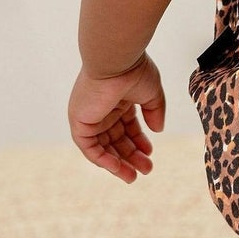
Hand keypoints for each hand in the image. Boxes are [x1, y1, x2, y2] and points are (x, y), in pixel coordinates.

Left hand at [69, 57, 165, 182]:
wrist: (115, 61)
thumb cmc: (134, 70)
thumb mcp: (151, 93)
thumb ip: (155, 111)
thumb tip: (158, 131)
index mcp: (117, 99)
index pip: (127, 126)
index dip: (138, 141)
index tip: (150, 153)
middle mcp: (102, 108)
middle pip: (116, 139)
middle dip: (131, 155)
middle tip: (146, 170)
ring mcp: (90, 116)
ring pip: (103, 147)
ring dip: (118, 163)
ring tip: (133, 176)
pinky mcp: (80, 122)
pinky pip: (89, 148)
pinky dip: (102, 160)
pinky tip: (117, 169)